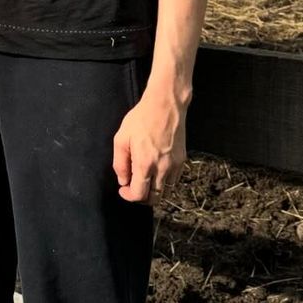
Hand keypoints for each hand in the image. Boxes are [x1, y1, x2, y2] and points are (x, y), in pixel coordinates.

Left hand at [112, 87, 187, 203]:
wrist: (166, 104)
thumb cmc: (141, 119)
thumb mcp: (121, 138)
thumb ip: (120, 163)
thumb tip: (123, 181)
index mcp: (145, 164)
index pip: (139, 195)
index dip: (128, 196)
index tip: (123, 189)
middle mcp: (162, 168)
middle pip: (154, 198)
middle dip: (141, 197)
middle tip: (133, 187)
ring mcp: (175, 165)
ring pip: (166, 192)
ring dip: (154, 191)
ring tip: (144, 180)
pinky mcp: (182, 160)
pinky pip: (174, 181)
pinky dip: (164, 183)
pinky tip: (156, 172)